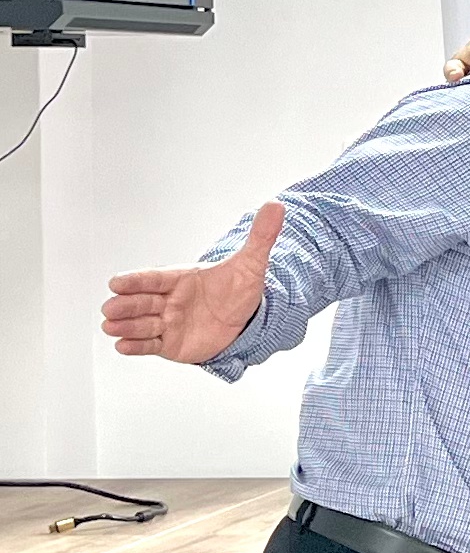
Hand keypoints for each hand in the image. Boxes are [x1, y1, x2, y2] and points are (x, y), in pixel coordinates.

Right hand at [101, 202, 282, 365]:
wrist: (245, 320)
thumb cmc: (238, 289)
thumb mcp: (252, 264)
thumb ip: (260, 237)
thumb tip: (276, 205)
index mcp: (179, 278)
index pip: (153, 277)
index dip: (135, 280)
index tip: (116, 282)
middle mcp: (167, 300)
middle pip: (141, 301)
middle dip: (124, 305)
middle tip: (110, 308)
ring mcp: (166, 322)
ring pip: (141, 324)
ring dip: (126, 326)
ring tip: (110, 327)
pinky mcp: (169, 343)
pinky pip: (149, 345)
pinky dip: (136, 346)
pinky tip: (122, 347)